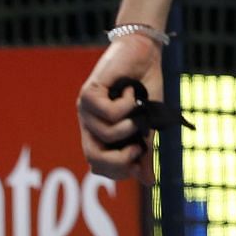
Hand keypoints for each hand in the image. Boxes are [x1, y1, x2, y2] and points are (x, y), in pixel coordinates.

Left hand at [77, 34, 163, 183]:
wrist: (144, 53)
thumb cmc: (146, 86)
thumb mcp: (149, 122)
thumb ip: (145, 150)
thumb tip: (148, 182)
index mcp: (100, 134)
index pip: (98, 165)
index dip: (117, 170)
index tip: (139, 161)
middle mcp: (88, 125)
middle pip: (93, 158)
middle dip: (119, 159)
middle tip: (138, 147)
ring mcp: (85, 111)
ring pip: (107, 134)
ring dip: (132, 123)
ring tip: (139, 105)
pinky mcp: (87, 94)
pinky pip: (109, 113)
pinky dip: (127, 103)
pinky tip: (129, 90)